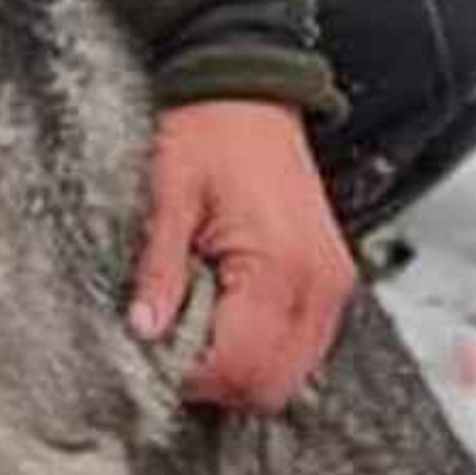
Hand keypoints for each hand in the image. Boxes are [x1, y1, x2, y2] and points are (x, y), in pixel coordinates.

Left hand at [127, 98, 356, 411]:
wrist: (249, 90)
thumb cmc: (209, 131)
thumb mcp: (168, 193)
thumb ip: (159, 267)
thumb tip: (144, 329)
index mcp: (278, 263)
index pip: (240, 364)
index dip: (191, 375)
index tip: (155, 356)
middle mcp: (318, 282)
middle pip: (272, 384)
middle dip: (218, 381)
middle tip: (172, 347)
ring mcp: (331, 283)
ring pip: (292, 374)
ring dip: (243, 368)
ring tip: (198, 325)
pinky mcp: (332, 279)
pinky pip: (304, 344)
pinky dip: (266, 348)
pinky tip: (228, 315)